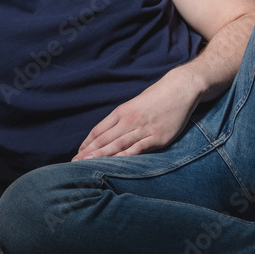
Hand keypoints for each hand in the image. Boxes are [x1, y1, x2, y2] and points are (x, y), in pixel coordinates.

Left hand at [73, 69, 200, 159]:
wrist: (180, 88)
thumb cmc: (157, 96)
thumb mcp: (135, 104)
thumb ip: (122, 119)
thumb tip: (109, 133)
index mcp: (122, 111)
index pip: (99, 130)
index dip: (87, 143)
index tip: (78, 153)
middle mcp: (130, 120)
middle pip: (105, 139)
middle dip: (89, 152)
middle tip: (74, 163)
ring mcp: (144, 129)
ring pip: (118, 144)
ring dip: (102, 156)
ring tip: (87, 164)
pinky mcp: (158, 137)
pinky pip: (138, 149)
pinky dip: (125, 157)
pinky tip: (115, 164)